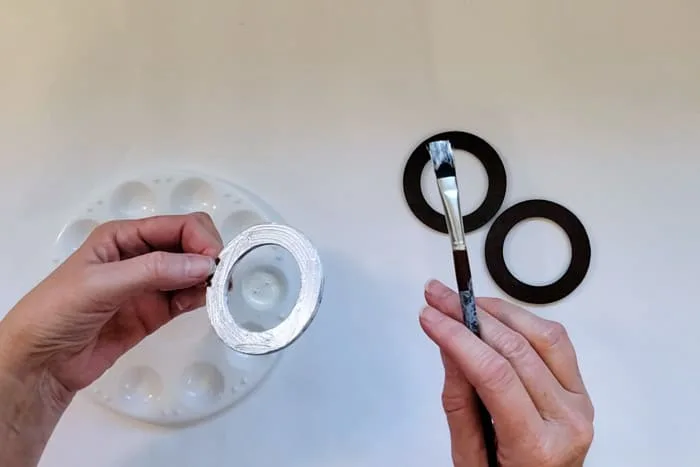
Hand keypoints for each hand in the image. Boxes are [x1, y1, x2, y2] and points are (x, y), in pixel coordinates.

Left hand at [0, 213, 222, 392]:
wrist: (41, 363)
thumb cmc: (56, 312)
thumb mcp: (101, 284)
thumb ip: (154, 271)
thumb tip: (203, 264)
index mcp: (123, 237)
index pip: (176, 226)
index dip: (200, 238)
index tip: (214, 261)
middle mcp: (140, 256)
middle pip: (189, 245)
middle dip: (208, 255)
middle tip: (219, 277)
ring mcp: (149, 285)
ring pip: (192, 272)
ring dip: (207, 278)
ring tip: (215, 292)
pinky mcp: (155, 312)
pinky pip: (186, 298)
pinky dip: (200, 298)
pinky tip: (201, 303)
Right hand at [419, 280, 593, 466]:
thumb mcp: (468, 457)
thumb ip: (458, 400)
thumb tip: (449, 345)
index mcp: (538, 447)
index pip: (494, 375)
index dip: (459, 337)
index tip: (431, 317)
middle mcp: (566, 422)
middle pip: (515, 349)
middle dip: (469, 315)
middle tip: (437, 298)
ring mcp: (579, 403)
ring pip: (541, 335)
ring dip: (497, 310)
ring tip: (462, 302)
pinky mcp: (581, 390)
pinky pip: (556, 341)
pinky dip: (523, 320)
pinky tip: (496, 314)